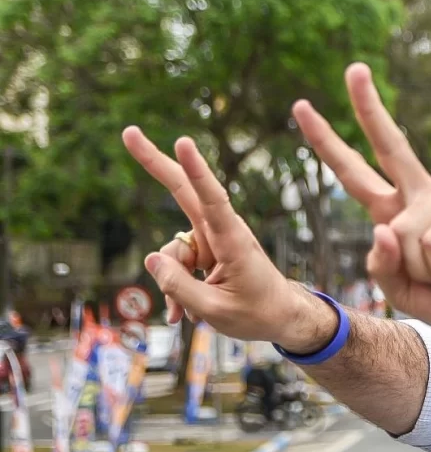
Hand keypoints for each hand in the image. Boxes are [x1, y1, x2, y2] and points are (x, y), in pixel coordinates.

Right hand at [122, 128, 331, 348]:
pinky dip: (175, 288)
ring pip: (173, 251)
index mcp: (233, 242)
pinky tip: (182, 313)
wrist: (281, 318)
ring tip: (184, 313)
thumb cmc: (258, 314)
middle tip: (128, 132)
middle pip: (183, 192)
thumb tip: (151, 259)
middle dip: (154, 162)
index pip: (213, 200)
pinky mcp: (207, 251)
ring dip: (171, 283)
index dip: (197, 171)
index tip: (183, 142)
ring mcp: (212, 240)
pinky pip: (177, 265)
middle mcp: (221, 232)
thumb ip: (179, 286)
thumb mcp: (215, 310)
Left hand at [294, 63, 430, 335]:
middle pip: (390, 144)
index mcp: (399, 210)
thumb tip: (383, 227)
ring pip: (400, 234)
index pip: (358, 173)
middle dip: (368, 106)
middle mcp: (422, 194)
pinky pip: (428, 244)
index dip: (329, 144)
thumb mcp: (403, 290)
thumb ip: (383, 265)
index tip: (302, 108)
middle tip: (353, 67)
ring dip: (422, 271)